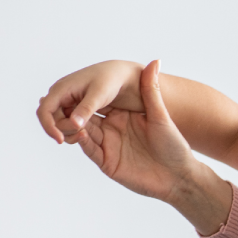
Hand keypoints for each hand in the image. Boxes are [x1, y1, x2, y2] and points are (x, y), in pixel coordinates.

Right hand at [37, 60, 145, 142]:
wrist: (124, 76)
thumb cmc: (112, 80)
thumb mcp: (100, 94)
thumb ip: (86, 109)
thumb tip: (74, 124)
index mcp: (62, 89)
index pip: (44, 111)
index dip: (49, 127)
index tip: (61, 140)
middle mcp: (61, 95)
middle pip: (52, 120)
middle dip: (64, 130)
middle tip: (84, 135)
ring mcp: (68, 102)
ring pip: (61, 123)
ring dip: (70, 132)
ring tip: (86, 135)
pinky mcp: (78, 108)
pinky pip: (71, 122)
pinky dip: (77, 130)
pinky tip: (88, 133)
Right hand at [72, 60, 231, 232]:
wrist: (181, 176)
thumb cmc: (175, 146)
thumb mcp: (161, 116)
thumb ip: (152, 89)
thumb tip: (156, 61)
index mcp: (119, 116)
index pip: (91, 105)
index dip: (78, 98)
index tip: (67, 89)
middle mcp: (110, 130)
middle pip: (80, 118)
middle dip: (66, 111)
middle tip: (56, 103)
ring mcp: (108, 147)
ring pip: (80, 133)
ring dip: (70, 125)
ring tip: (68, 118)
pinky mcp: (108, 163)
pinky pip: (89, 149)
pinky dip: (82, 140)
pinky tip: (78, 132)